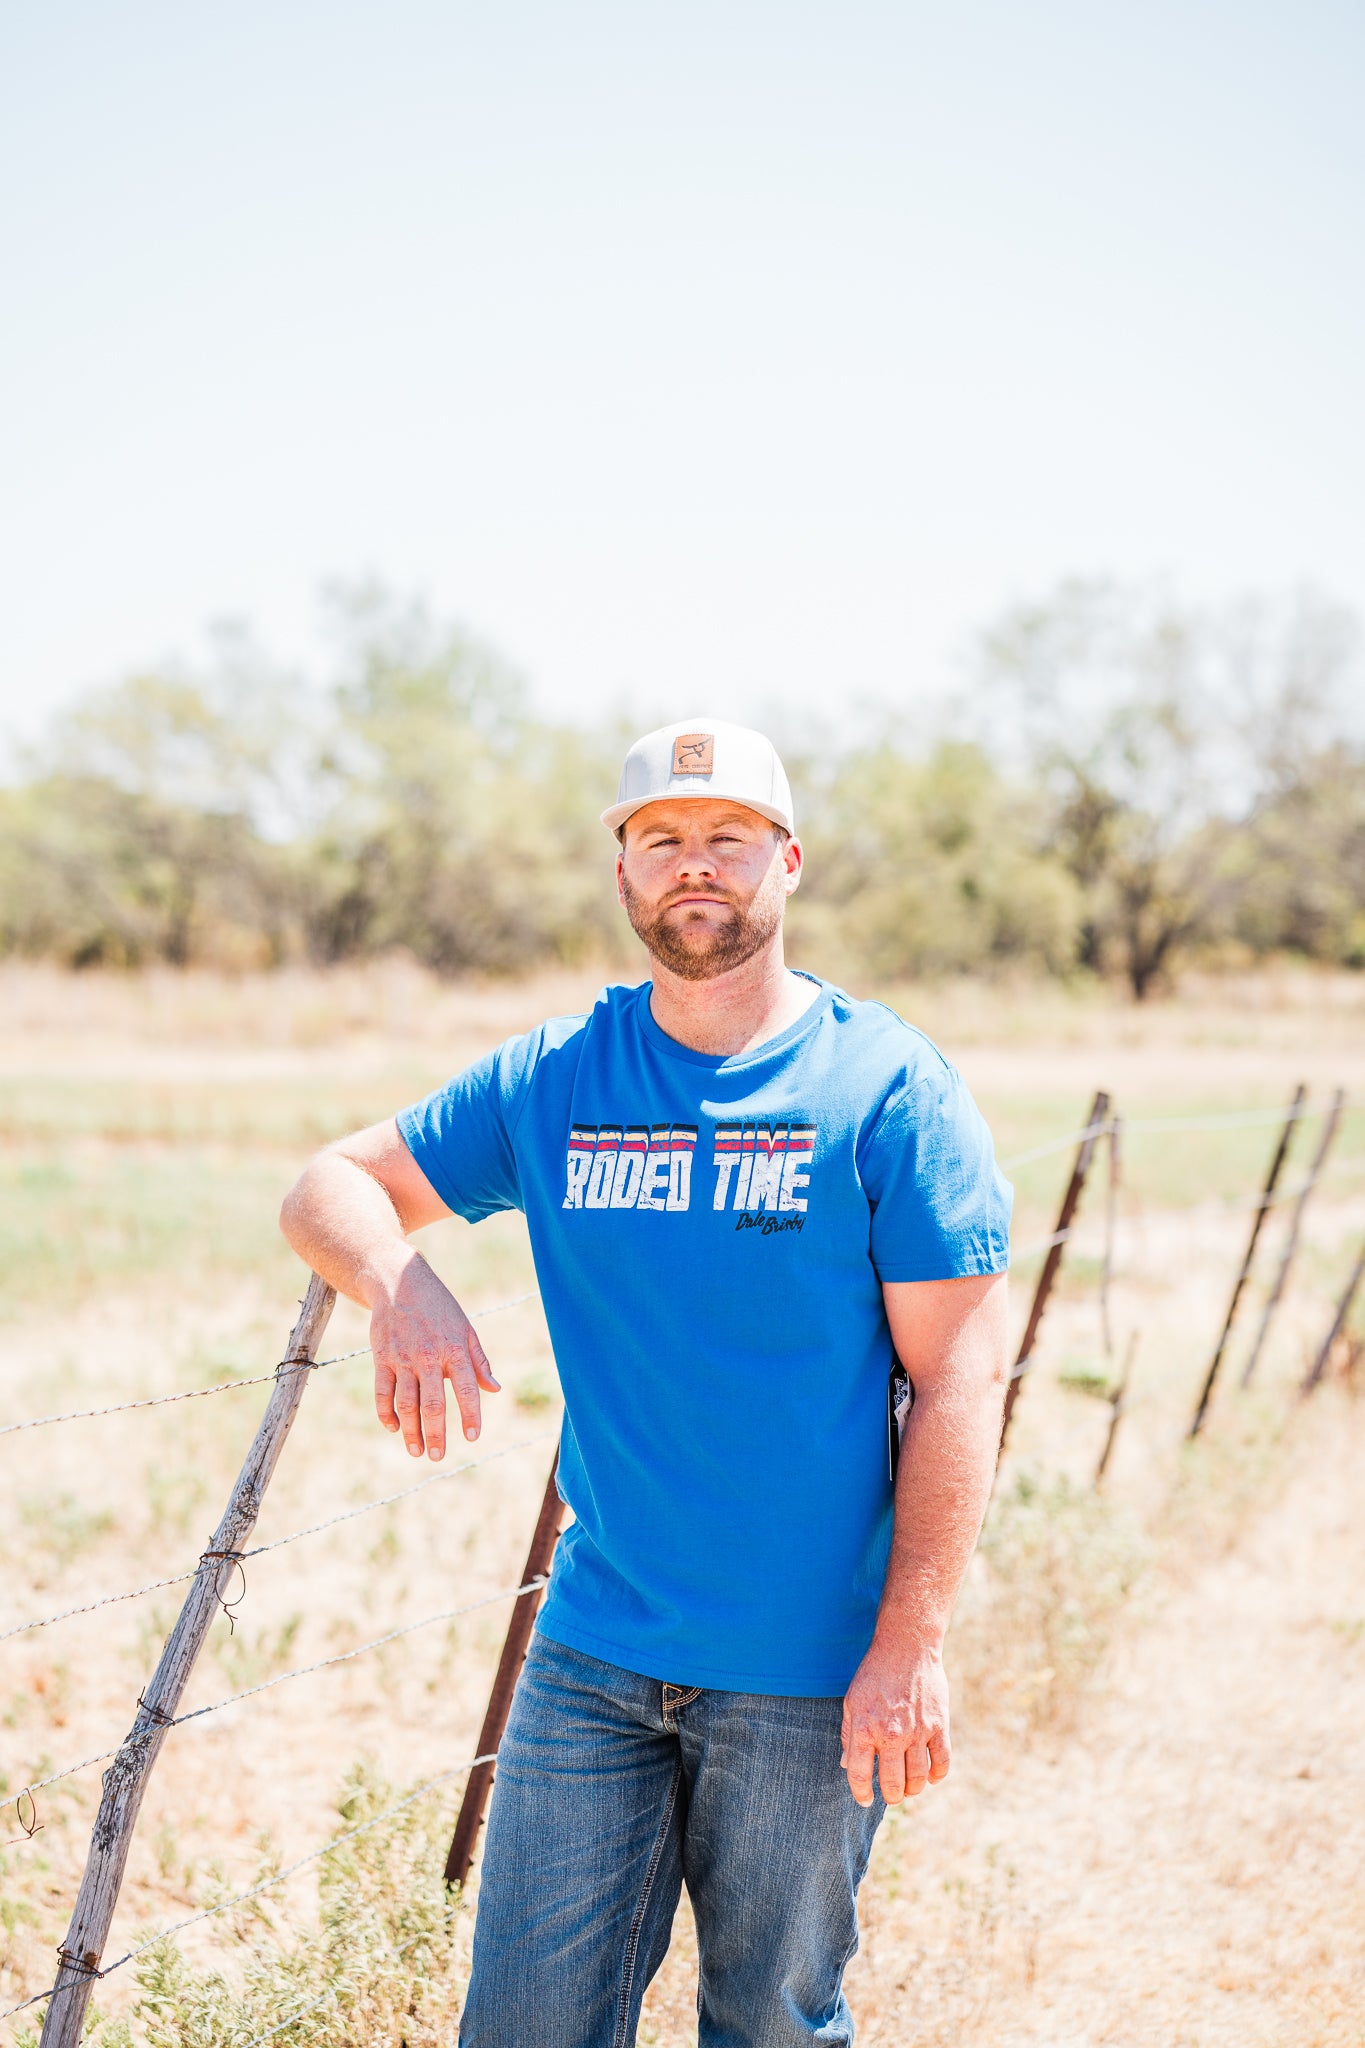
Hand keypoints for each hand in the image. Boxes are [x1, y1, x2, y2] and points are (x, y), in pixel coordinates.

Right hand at [367, 1252, 499, 1460]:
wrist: (398, 1282)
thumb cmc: (439, 1308)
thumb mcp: (465, 1329)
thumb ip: (479, 1362)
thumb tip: (494, 1389)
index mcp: (454, 1349)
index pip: (466, 1389)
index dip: (470, 1414)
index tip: (472, 1437)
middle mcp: (428, 1357)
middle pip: (432, 1404)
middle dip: (436, 1434)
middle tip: (438, 1456)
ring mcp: (402, 1358)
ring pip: (406, 1403)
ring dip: (411, 1431)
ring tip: (417, 1451)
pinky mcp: (382, 1358)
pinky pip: (383, 1392)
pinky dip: (387, 1413)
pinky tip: (395, 1428)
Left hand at [840, 1636, 950, 1806]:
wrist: (906, 1647)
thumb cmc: (874, 1674)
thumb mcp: (852, 1701)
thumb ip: (849, 1734)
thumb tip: (846, 1764)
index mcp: (864, 1728)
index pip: (859, 1774)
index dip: (861, 1793)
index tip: (865, 1800)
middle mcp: (890, 1734)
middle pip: (892, 1783)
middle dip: (891, 1796)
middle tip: (891, 1796)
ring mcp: (917, 1731)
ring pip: (917, 1778)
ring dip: (913, 1790)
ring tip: (909, 1789)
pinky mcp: (938, 1725)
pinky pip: (942, 1762)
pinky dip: (937, 1776)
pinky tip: (930, 1777)